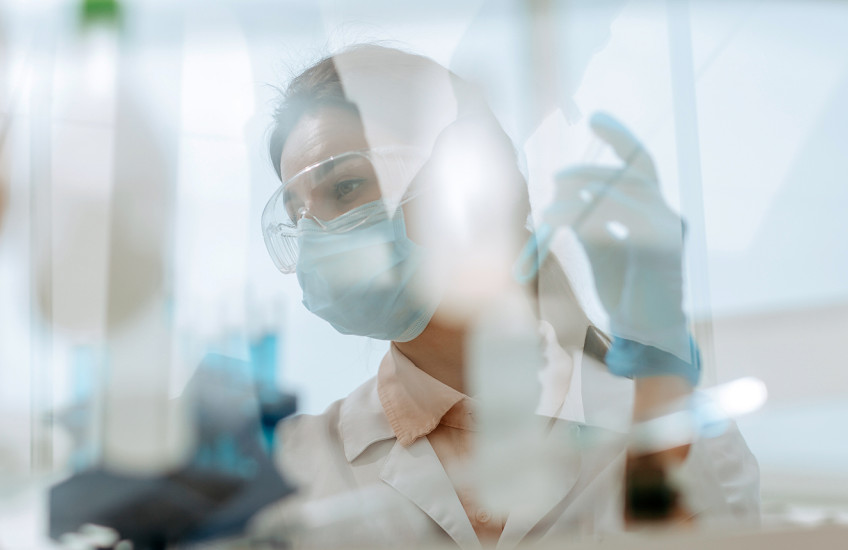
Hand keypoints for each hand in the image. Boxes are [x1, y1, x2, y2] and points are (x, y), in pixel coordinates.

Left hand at [545, 112, 690, 364]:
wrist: (647, 333)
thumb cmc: (624, 292)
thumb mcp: (603, 249)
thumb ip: (590, 221)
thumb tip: (561, 198)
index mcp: (656, 212)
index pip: (642, 163)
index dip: (620, 137)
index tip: (595, 118)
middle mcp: (666, 216)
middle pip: (627, 173)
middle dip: (585, 174)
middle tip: (555, 180)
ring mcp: (664, 232)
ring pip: (617, 194)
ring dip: (577, 196)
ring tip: (549, 210)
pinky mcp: (654, 251)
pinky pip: (612, 222)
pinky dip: (578, 217)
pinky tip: (556, 221)